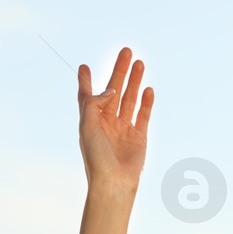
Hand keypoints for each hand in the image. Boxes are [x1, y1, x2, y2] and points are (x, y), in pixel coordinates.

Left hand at [77, 46, 152, 192]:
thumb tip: (111, 88)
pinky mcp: (139, 136)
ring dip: (134, 81)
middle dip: (119, 71)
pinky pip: (143, 114)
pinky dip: (146, 101)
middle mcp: (106, 122)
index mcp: (90, 121)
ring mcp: (123, 129)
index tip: (84, 67)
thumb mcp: (87, 125)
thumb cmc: (96, 157)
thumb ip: (94, 103)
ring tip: (140, 63)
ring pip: (130, 99)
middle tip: (126, 51)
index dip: (85, 82)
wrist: (113, 182)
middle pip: (113, 90)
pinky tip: (148, 88)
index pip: (87, 97)